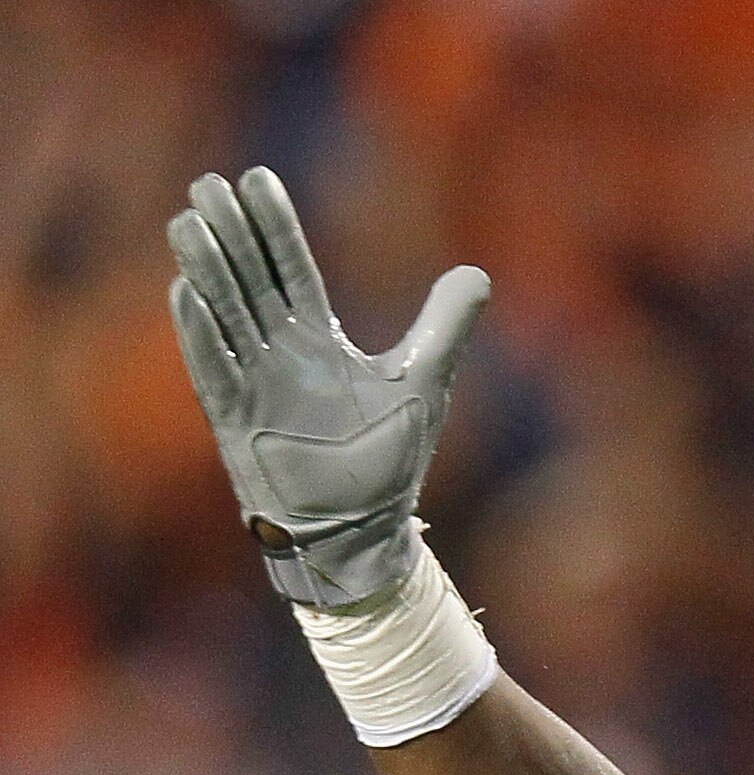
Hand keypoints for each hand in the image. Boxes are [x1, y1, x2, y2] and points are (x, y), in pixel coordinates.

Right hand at [166, 167, 487, 606]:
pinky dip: (203, 335)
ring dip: (207, 271)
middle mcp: (280, 353)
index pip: (292, 269)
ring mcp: (255, 384)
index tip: (256, 177)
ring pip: (225, 316)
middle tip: (208, 183)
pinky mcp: (239, 422)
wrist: (365, 528)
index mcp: (318, 339)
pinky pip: (215, 370)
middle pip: (251, 280)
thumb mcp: (424, 382)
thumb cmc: (386, 459)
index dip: (275, 226)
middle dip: (232, 233)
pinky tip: (186, 293)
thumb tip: (477, 273)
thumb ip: (444, 327)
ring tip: (188, 224)